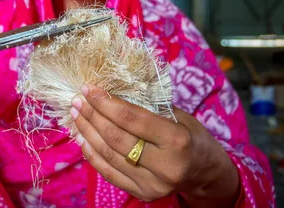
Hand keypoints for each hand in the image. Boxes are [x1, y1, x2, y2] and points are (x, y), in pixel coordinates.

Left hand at [71, 85, 239, 205]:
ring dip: (88, 132)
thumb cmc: (192, 138)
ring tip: (77, 115)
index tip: (90, 89)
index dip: (107, 103)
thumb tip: (113, 90)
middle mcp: (165, 166)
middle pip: (117, 138)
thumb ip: (149, 107)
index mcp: (177, 141)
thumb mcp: (179, 116)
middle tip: (78, 99)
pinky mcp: (142, 194)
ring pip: (109, 155)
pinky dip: (92, 154)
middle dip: (93, 116)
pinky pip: (109, 172)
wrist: (206, 174)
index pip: (133, 120)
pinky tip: (83, 137)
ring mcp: (152, 184)